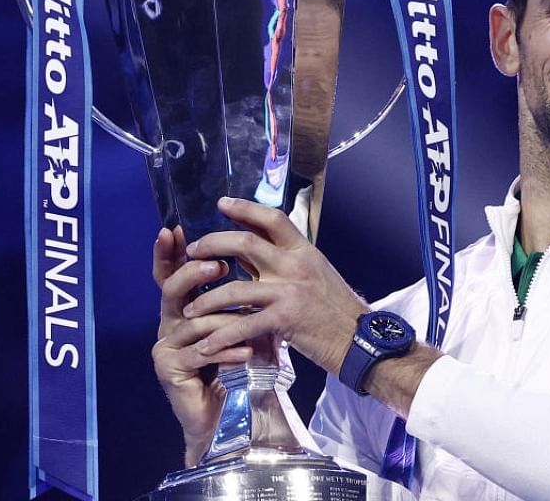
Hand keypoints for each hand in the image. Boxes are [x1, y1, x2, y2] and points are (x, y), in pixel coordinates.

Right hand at [150, 225, 251, 465]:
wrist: (231, 410)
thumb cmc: (240, 361)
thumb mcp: (246, 320)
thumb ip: (244, 292)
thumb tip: (260, 252)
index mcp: (184, 307)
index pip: (170, 273)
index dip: (169, 252)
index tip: (174, 229)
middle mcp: (169, 322)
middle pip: (172, 288)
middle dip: (194, 273)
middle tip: (217, 265)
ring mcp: (165, 346)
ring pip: (194, 322)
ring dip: (225, 320)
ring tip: (249, 319)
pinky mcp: (170, 368)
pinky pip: (199, 352)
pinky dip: (226, 350)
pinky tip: (245, 352)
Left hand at [182, 197, 370, 376]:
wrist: (359, 340)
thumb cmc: (337, 310)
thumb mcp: (315, 275)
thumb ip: (283, 263)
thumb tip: (250, 253)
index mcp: (304, 251)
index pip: (273, 219)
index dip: (245, 208)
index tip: (222, 203)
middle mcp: (295, 265)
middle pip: (245, 243)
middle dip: (212, 245)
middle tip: (192, 252)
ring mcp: (290, 291)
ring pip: (235, 288)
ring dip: (207, 300)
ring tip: (190, 310)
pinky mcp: (285, 319)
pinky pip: (243, 324)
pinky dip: (221, 336)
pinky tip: (207, 346)